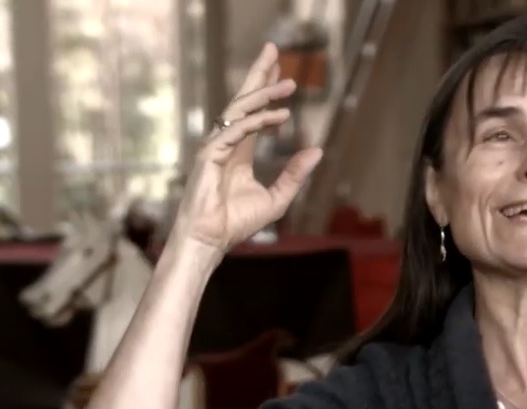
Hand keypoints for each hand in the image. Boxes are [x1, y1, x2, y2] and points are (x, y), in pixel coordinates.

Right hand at [168, 42, 322, 257]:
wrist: (211, 240)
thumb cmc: (236, 224)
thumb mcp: (277, 198)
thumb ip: (295, 175)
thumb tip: (317, 151)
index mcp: (239, 152)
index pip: (254, 114)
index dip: (267, 91)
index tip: (282, 73)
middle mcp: (226, 143)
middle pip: (243, 101)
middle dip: (259, 76)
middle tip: (274, 51)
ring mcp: (216, 146)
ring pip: (240, 110)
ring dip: (265, 94)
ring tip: (289, 83)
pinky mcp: (209, 154)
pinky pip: (237, 130)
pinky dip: (259, 121)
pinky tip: (280, 115)